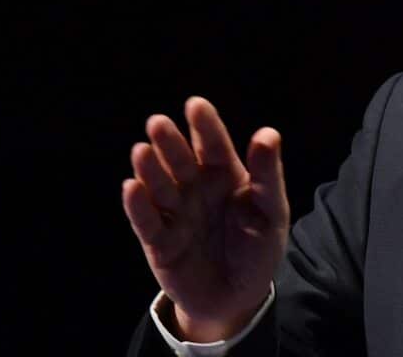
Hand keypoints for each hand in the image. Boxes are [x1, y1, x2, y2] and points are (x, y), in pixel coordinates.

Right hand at [122, 96, 288, 341]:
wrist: (240, 296)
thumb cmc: (258, 246)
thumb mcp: (271, 209)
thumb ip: (268, 173)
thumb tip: (268, 133)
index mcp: (224, 176)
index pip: (213, 146)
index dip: (204, 127)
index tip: (195, 104)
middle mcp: (195, 190)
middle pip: (180, 163)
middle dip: (170, 144)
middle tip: (158, 123)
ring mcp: (176, 214)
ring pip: (160, 187)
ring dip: (150, 170)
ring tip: (142, 150)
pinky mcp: (160, 243)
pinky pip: (147, 222)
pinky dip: (138, 206)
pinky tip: (132, 187)